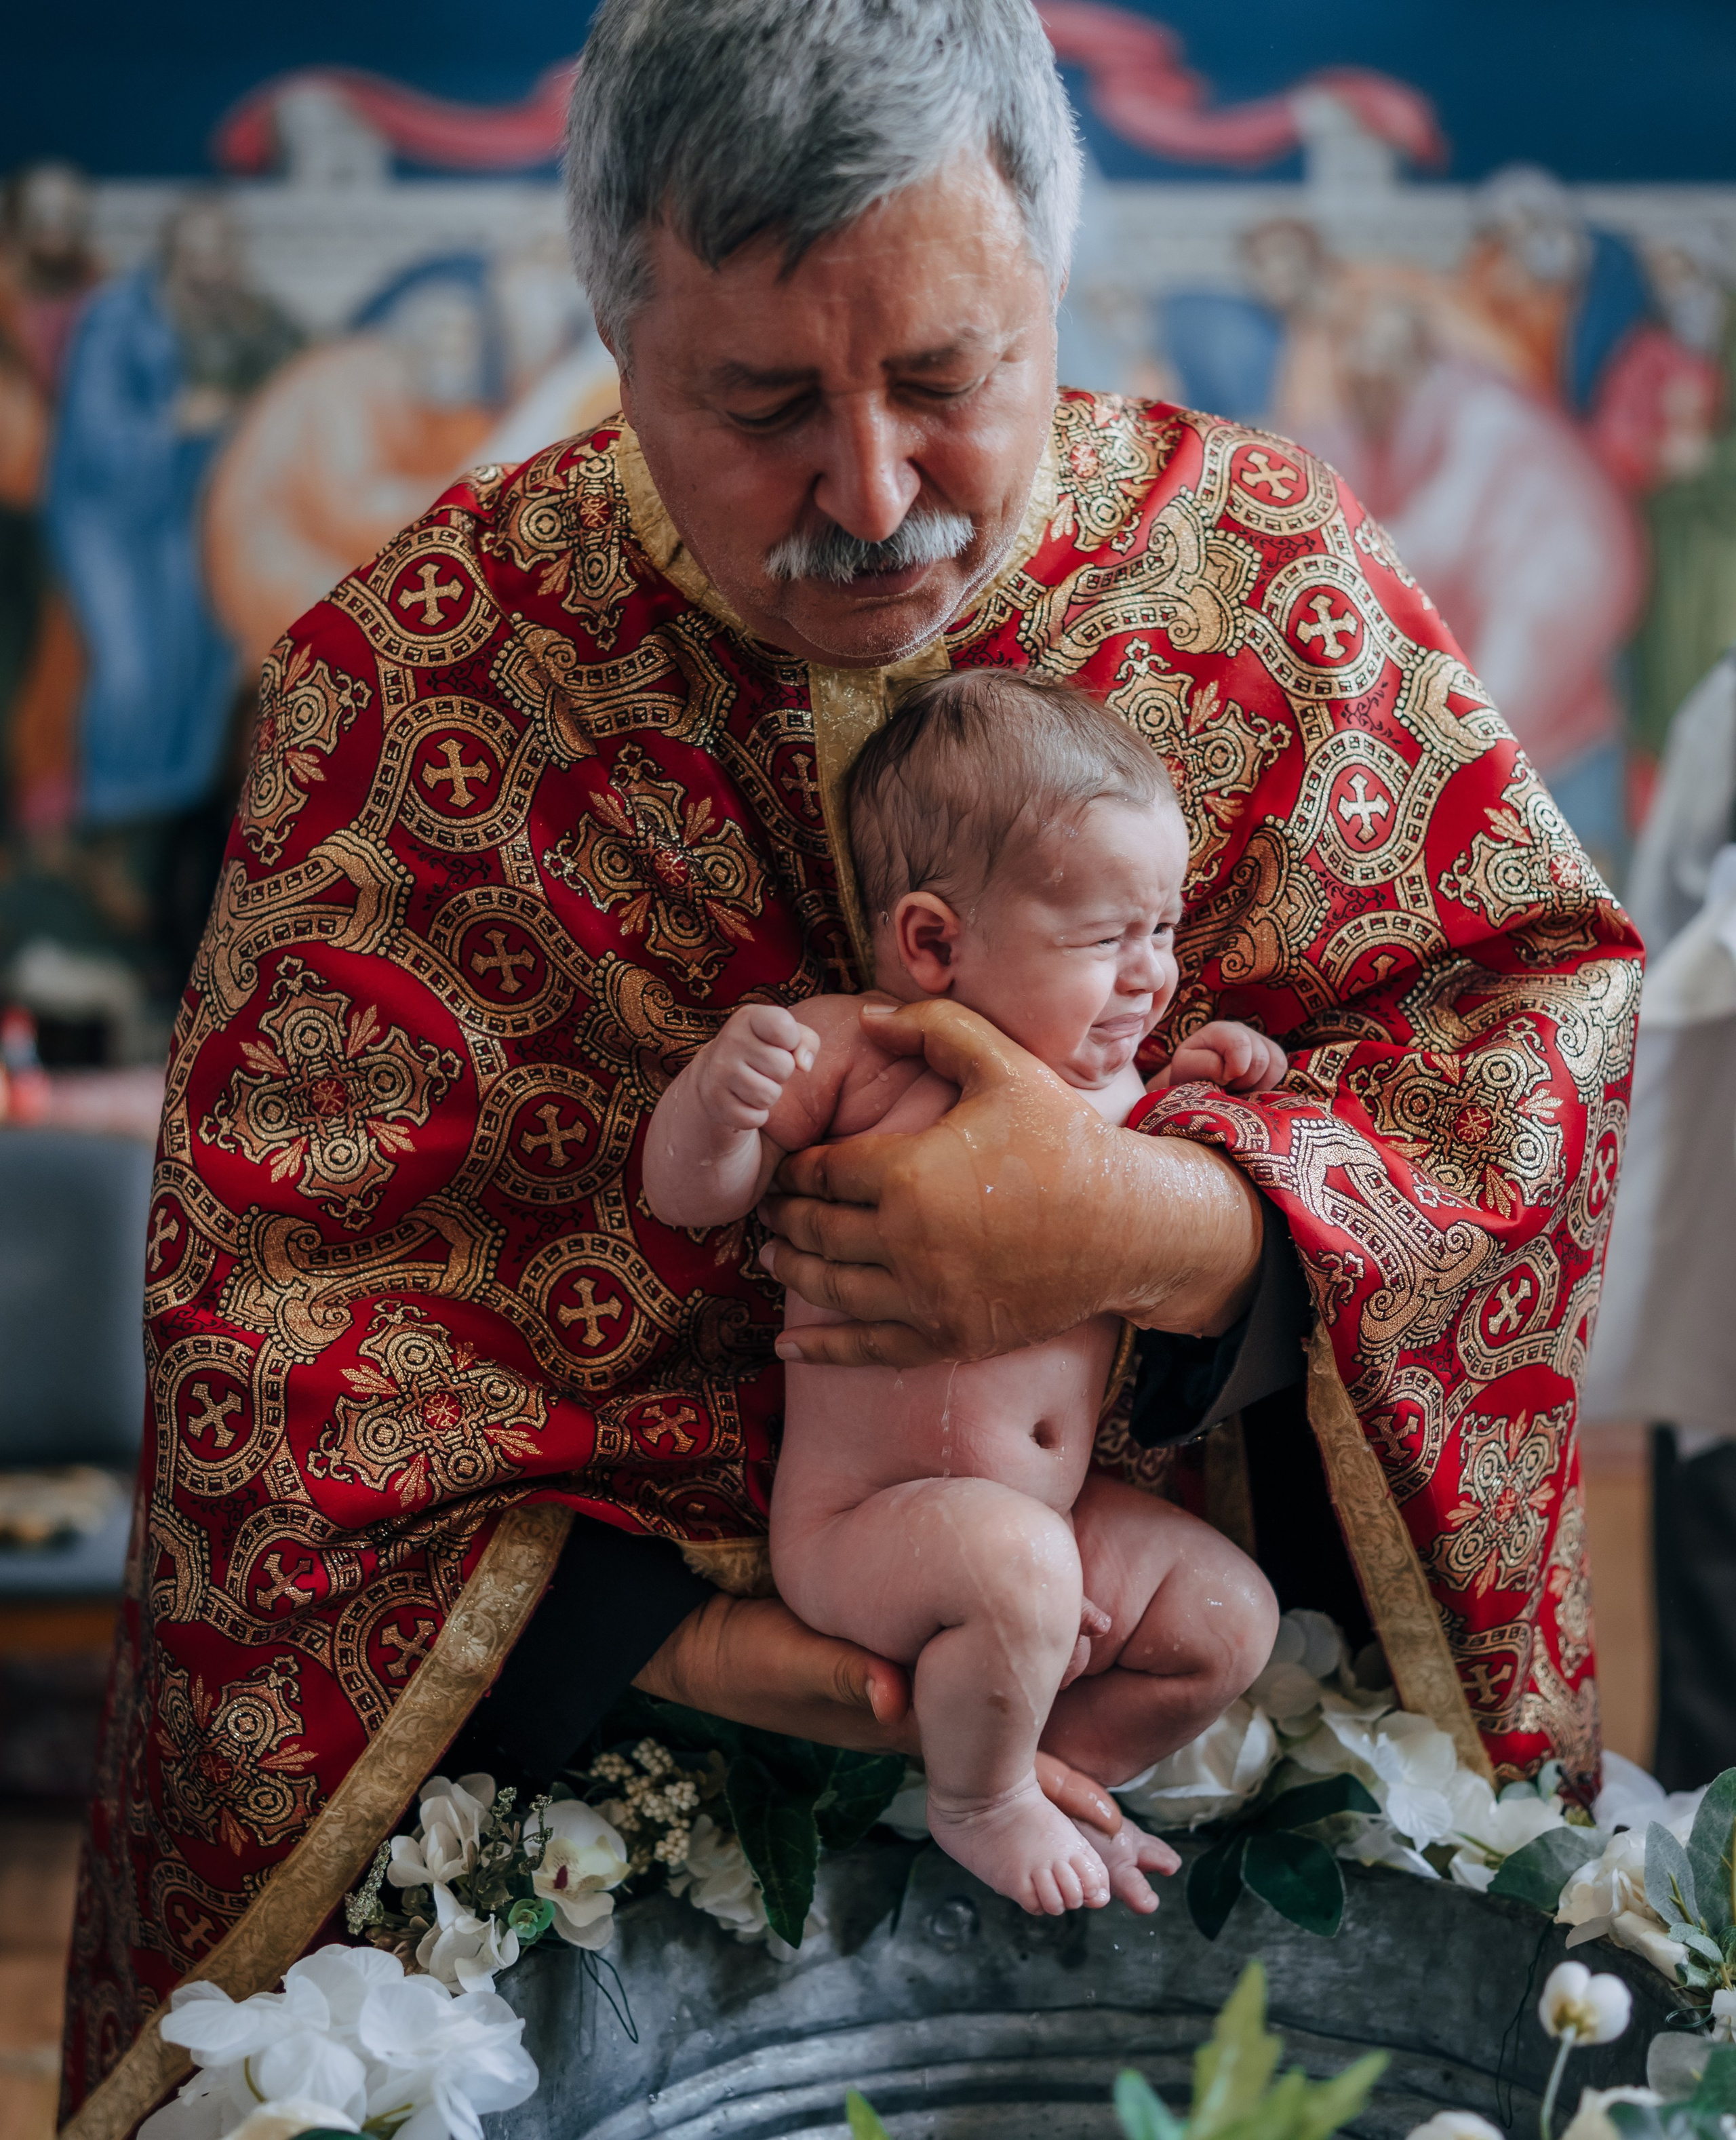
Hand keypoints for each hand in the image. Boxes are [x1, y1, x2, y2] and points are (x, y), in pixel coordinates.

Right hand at [632, 1591, 1122, 1831]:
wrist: (710, 1647)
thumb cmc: (752, 1654)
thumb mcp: (799, 1659)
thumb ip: (845, 1675)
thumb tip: (893, 1697)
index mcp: (915, 1730)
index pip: (1006, 1773)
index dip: (1065, 1802)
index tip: (1124, 1837)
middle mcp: (928, 1735)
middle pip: (1024, 1796)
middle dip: (1088, 1842)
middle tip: (1155, 1884)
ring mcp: (918, 1725)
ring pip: (1012, 1776)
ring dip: (1071, 1817)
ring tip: (1134, 1855)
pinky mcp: (903, 1702)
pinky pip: (982, 1740)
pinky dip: (1029, 1768)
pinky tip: (1057, 1774)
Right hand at [695, 1003, 819, 1130]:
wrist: (712, 1073)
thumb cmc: (762, 1050)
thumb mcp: (786, 1036)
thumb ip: (807, 1041)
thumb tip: (804, 1065)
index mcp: (749, 1018)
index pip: (783, 1026)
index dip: (792, 1040)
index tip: (780, 1042)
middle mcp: (730, 1040)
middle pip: (783, 1067)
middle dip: (781, 1073)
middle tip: (765, 1068)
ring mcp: (719, 1072)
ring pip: (769, 1096)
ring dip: (769, 1095)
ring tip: (755, 1083)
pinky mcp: (715, 1102)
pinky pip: (754, 1118)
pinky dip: (755, 1114)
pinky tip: (743, 1100)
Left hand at [758, 997, 1262, 1366]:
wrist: (1127, 1225)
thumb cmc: (1062, 1139)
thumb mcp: (1001, 1064)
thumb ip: (932, 1029)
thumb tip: (865, 1019)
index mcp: (910, 1175)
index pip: (825, 1174)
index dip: (798, 1170)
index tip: (788, 1169)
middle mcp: (908, 1244)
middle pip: (818, 1232)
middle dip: (786, 1219)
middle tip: (771, 1210)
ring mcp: (927, 1298)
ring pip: (832, 1289)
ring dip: (794, 1272)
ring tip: (775, 1257)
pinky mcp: (948, 1338)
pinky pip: (868, 1348)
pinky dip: (822, 1348)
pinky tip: (789, 1344)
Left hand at [1162, 1020, 1286, 1094]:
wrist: (1194, 1083)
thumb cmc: (1188, 1076)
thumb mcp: (1184, 1070)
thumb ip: (1203, 1065)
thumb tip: (1227, 1070)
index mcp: (1218, 1031)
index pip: (1241, 1044)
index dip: (1235, 1069)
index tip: (1222, 1081)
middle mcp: (1241, 1030)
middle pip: (1261, 1058)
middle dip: (1245, 1080)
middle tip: (1228, 1087)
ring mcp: (1258, 1040)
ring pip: (1276, 1063)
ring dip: (1258, 1084)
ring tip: (1238, 1088)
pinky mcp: (1270, 1054)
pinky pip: (1282, 1068)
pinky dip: (1268, 1084)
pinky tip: (1250, 1088)